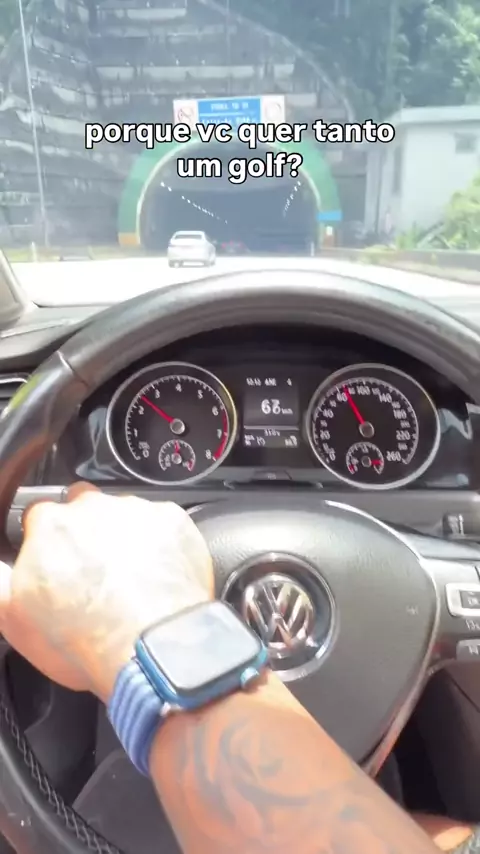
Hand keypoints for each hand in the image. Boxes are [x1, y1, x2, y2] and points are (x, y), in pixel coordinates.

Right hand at [0, 484, 213, 700]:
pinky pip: (161, 524)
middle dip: (86, 534)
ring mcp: (137, 511)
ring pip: (124, 515)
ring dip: (124, 539)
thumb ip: (1, 581)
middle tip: (94, 574)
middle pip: (84, 508)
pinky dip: (159, 544)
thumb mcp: (13, 618)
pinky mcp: (173, 521)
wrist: (153, 648)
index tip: (56, 564)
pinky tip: (156, 577)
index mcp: (50, 525)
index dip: (47, 543)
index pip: (40, 517)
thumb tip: (4, 570)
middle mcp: (93, 508)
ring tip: (129, 582)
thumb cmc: (87, 640)